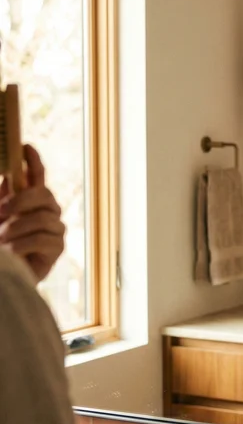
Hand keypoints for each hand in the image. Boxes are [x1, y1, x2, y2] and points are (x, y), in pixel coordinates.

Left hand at [0, 145, 65, 281]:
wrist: (3, 277)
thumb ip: (2, 199)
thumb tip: (9, 176)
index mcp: (30, 202)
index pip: (37, 176)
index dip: (33, 161)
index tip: (25, 146)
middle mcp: (47, 211)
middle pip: (44, 194)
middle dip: (21, 201)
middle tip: (1, 211)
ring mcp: (55, 229)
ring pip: (43, 217)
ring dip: (16, 228)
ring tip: (1, 240)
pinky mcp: (57, 248)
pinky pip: (44, 238)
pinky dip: (23, 244)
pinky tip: (11, 252)